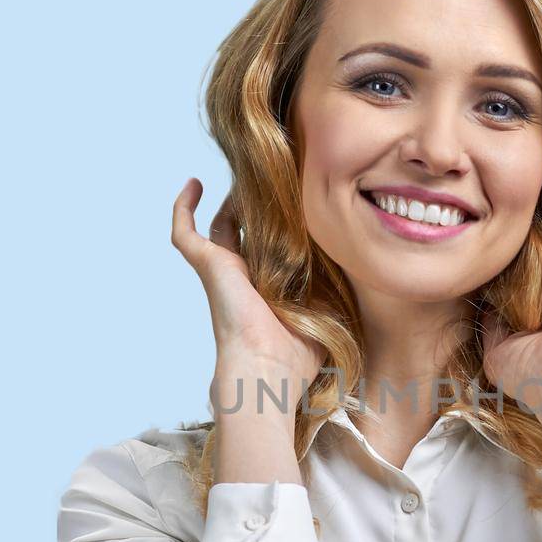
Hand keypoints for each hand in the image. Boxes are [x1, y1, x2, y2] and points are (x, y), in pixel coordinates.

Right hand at [170, 178, 325, 395]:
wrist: (268, 366)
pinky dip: (184, 207)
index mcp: (272, 290)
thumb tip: (356, 262)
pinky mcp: (208, 265)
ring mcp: (223, 270)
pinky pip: (185, 232)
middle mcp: (246, 278)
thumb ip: (337, 289)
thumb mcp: (328, 312)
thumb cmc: (298, 353)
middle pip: (248, 235)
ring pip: (219, 226)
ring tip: (247, 175)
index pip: (275, 254)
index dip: (283, 232)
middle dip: (257, 210)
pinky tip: (195, 184)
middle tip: (276, 184)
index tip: (299, 207)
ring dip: (230, 200)